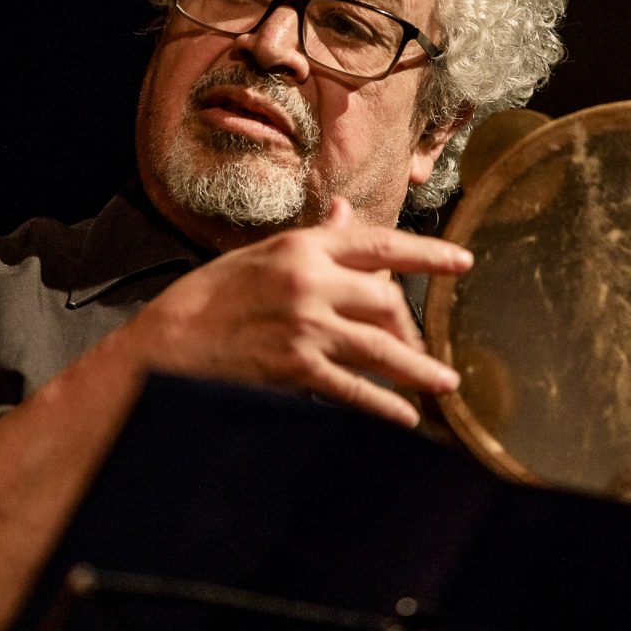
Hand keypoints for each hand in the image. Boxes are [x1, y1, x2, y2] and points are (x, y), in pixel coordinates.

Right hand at [117, 197, 470, 426]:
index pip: (380, 244)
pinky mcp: (294, 367)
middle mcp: (309, 281)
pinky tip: (405, 416)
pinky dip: (384, 405)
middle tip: (424, 349)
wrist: (168, 342)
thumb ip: (314, 239)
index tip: (462, 263)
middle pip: (386, 299)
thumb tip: (348, 214)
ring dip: (419, 370)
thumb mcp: (263, 254)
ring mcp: (304, 326)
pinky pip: (354, 389)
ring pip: (381, 348)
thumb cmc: (212, 296)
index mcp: (302, 247)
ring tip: (445, 384)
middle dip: (411, 328)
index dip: (427, 254)